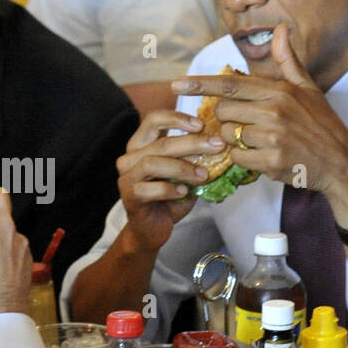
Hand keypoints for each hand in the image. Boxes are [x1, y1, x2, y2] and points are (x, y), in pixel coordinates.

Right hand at [114, 109, 216, 253]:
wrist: (152, 229)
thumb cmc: (169, 197)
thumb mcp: (185, 173)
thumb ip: (195, 158)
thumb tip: (220, 144)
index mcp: (141, 146)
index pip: (153, 120)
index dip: (177, 118)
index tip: (201, 124)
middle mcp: (130, 158)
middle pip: (160, 143)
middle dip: (193, 143)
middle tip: (217, 146)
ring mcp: (127, 177)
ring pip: (153, 163)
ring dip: (182, 167)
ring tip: (203, 175)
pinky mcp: (129, 197)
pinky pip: (150, 189)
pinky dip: (171, 189)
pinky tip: (185, 192)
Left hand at [177, 25, 347, 224]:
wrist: (342, 163)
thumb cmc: (323, 125)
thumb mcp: (308, 88)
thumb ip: (287, 60)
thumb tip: (280, 29)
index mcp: (279, 90)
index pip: (229, 85)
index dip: (199, 84)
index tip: (177, 84)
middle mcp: (274, 110)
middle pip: (222, 111)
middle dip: (226, 120)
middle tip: (245, 125)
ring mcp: (273, 137)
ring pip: (227, 136)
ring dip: (235, 141)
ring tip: (259, 142)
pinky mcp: (272, 161)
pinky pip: (238, 159)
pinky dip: (244, 161)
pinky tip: (263, 158)